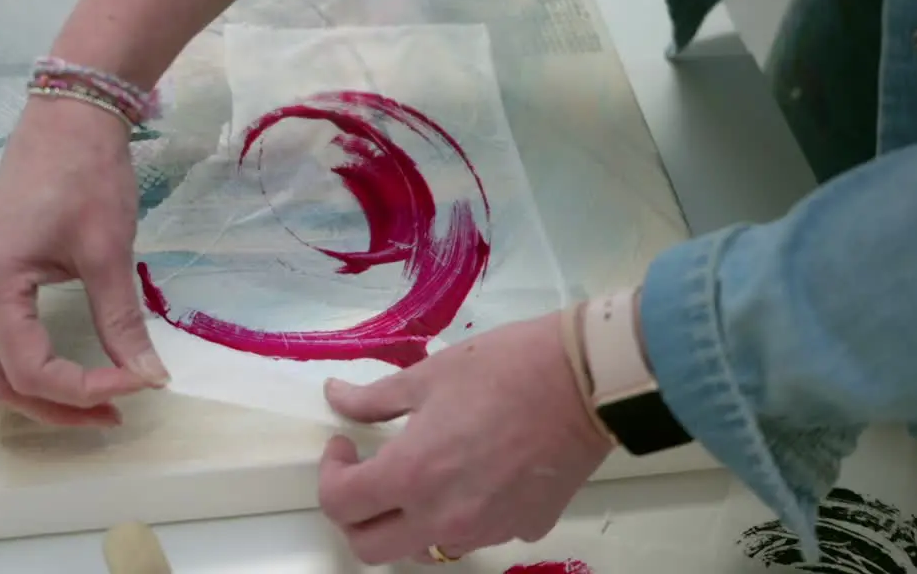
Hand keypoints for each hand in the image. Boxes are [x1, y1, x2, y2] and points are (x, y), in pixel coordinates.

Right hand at [0, 96, 167, 426]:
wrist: (69, 114)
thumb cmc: (87, 175)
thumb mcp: (109, 252)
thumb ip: (122, 321)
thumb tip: (151, 377)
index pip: (30, 369)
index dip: (86, 388)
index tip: (139, 382)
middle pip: (2, 378)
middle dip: (58, 405)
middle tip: (117, 412)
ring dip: (47, 389)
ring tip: (103, 397)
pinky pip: (6, 336)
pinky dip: (38, 362)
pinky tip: (79, 364)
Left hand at [317, 313, 612, 564]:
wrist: (586, 381)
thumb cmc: (503, 368)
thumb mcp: (428, 375)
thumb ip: (374, 399)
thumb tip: (335, 397)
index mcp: (412, 475)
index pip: (340, 505)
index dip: (330, 473)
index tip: (346, 445)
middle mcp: (443, 517)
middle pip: (370, 548)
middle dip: (357, 515)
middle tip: (368, 473)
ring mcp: (487, 531)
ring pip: (424, 549)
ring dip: (407, 521)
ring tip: (423, 475)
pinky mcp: (524, 530)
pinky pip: (477, 535)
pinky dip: (462, 514)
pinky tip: (477, 474)